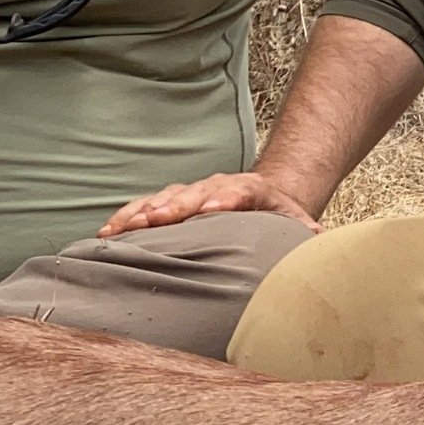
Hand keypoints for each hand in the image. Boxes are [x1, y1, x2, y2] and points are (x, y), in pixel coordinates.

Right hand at [101, 171, 320, 237]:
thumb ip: (304, 230)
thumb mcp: (295, 220)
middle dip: (172, 207)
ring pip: (160, 200)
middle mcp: (212, 187)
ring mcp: (188, 193)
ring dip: (139, 214)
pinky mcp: (169, 203)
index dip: (224, 199)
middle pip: (190, 195)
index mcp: (247, 190)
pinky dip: (125, 219)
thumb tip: (318, 237)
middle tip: (155, 219)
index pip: (236, 192)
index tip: (213, 208)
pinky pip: (143, 209)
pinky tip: (106, 235)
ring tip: (117, 230)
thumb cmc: (276, 215)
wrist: (262, 193)